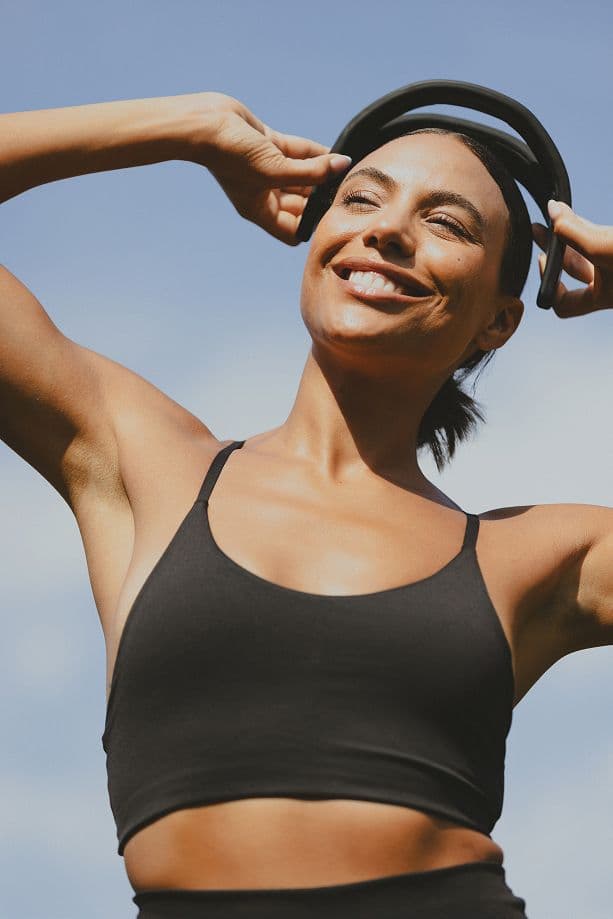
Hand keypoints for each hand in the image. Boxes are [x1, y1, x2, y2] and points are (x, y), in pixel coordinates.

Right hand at [181, 92, 350, 244]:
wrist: (205, 123)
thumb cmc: (232, 156)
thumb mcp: (275, 170)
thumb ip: (312, 172)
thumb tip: (343, 165)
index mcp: (260, 211)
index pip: (293, 231)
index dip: (311, 226)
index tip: (330, 214)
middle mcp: (264, 194)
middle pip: (301, 204)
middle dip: (321, 198)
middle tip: (344, 189)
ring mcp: (267, 169)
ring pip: (303, 177)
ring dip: (322, 173)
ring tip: (345, 169)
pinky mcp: (269, 146)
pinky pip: (299, 154)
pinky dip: (315, 153)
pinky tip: (335, 152)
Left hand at [532, 201, 612, 317]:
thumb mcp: (603, 247)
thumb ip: (575, 233)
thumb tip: (551, 211)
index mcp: (601, 297)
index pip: (564, 305)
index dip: (549, 287)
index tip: (543, 259)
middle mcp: (607, 284)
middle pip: (572, 270)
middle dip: (553, 248)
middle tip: (535, 228)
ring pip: (585, 250)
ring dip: (566, 231)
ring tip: (550, 211)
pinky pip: (596, 238)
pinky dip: (582, 226)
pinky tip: (569, 213)